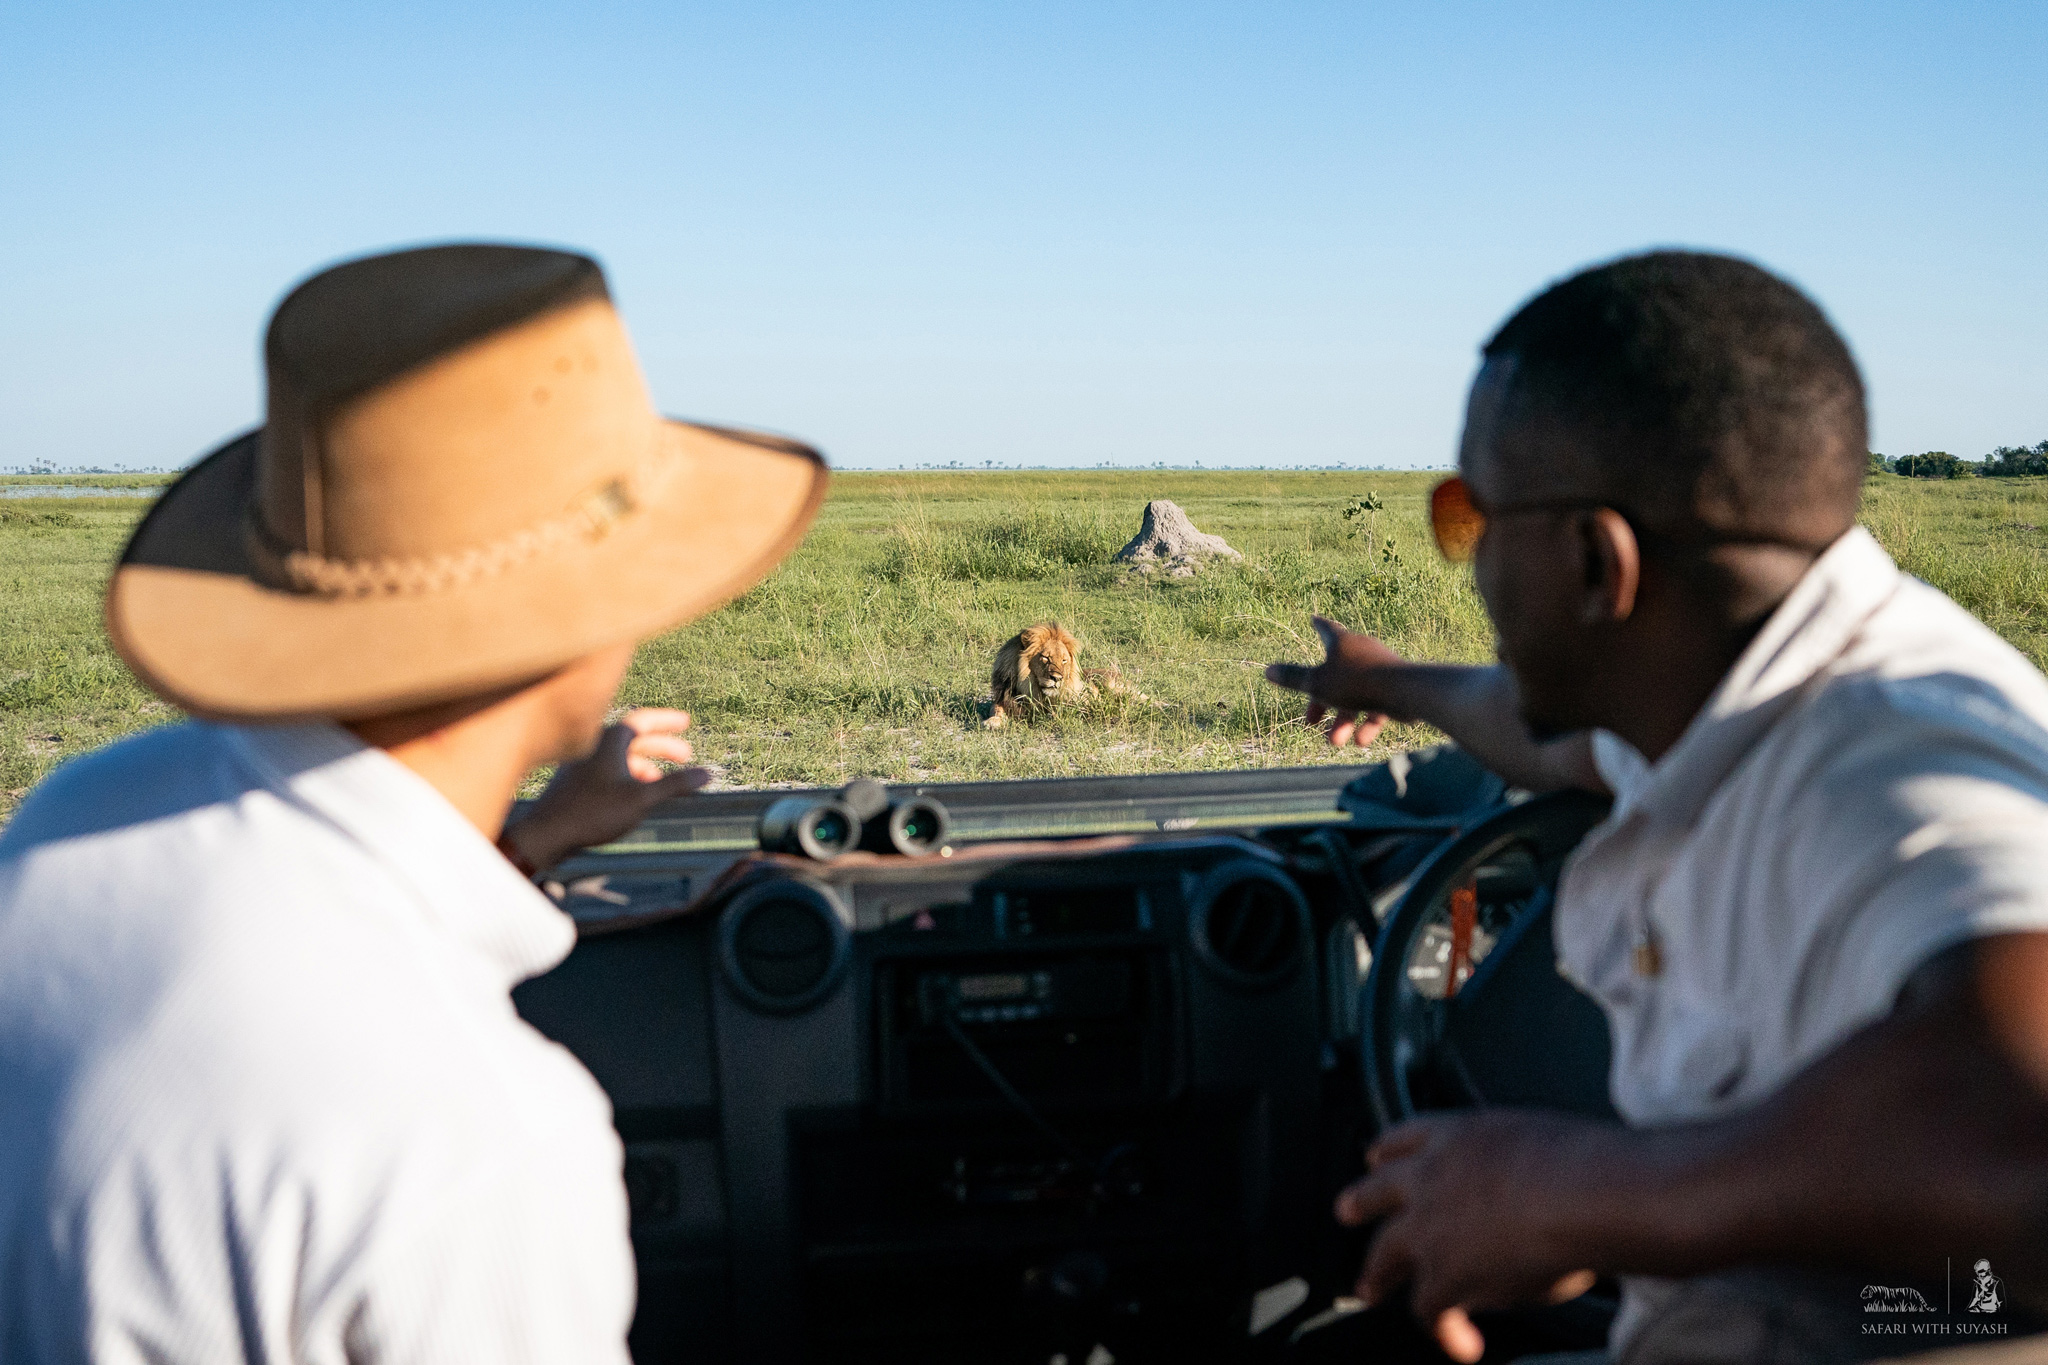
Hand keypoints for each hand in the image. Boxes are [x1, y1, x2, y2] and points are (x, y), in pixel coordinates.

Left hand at [501, 708, 712, 872]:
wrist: (546, 833)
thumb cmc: (593, 812)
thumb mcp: (641, 798)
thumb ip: (675, 784)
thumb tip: (707, 773)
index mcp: (610, 739)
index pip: (644, 720)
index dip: (667, 721)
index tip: (686, 723)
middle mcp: (594, 744)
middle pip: (634, 738)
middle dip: (662, 747)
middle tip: (685, 756)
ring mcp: (582, 762)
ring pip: (620, 755)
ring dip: (645, 763)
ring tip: (662, 779)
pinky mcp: (575, 780)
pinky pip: (608, 768)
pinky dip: (627, 774)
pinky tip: (632, 792)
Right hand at [1264, 616, 1406, 746]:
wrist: (1405, 691)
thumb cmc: (1356, 682)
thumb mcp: (1317, 683)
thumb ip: (1293, 679)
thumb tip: (1267, 671)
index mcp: (1342, 643)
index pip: (1326, 629)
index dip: (1317, 625)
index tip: (1312, 619)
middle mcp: (1362, 651)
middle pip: (1336, 674)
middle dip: (1321, 701)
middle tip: (1310, 721)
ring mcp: (1380, 670)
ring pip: (1355, 696)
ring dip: (1343, 721)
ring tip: (1335, 742)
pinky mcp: (1395, 689)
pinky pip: (1376, 706)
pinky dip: (1367, 723)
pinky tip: (1361, 741)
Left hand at [1335, 1111, 1607, 1362]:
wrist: (1584, 1194)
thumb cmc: (1584, 1166)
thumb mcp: (1536, 1144)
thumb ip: (1513, 1169)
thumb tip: (1527, 1197)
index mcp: (1456, 1135)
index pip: (1403, 1139)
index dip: (1388, 1154)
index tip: (1377, 1160)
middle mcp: (1430, 1176)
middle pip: (1377, 1191)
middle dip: (1359, 1202)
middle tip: (1346, 1211)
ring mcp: (1427, 1226)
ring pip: (1384, 1254)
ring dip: (1375, 1276)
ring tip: (1369, 1289)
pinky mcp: (1440, 1275)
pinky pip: (1429, 1310)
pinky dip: (1445, 1331)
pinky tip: (1461, 1344)